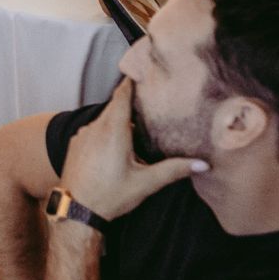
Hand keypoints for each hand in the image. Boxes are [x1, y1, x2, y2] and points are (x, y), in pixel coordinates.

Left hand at [60, 80, 206, 220]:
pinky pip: (94, 129)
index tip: (143, 69)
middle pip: (115, 105)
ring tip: (139, 120)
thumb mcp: (145, 183)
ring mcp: (83, 134)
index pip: (122, 95)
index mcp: (113, 130)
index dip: (132, 81)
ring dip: (119, 117)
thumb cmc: (109, 195)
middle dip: (131, 100)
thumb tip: (202, 164)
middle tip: (150, 97)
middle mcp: (95, 127)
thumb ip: (174, 170)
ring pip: (104, 118)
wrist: (76, 210)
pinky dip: (107, 129)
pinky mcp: (77, 143)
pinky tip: (119, 141)